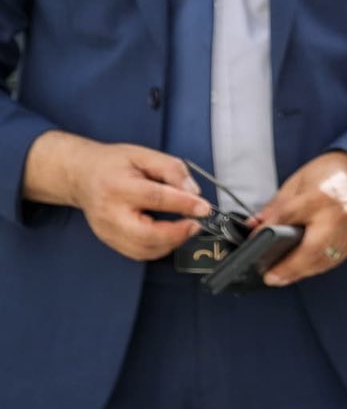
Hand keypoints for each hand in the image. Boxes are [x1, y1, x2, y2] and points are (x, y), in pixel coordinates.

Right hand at [23, 132, 211, 260]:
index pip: (155, 198)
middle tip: (195, 223)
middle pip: (147, 234)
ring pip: (144, 249)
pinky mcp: (109, 241)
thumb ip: (172, 169)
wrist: (81, 176)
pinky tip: (169, 235)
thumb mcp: (144, 155)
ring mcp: (107, 231)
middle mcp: (109, 213)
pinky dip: (160, 248)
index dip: (183, 204)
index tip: (204, 208)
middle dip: (177, 233)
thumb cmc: (112, 164)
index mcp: (117, 186)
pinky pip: (139, 253)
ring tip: (185, 227)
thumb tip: (193, 192)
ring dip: (171, 242)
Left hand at [251, 151, 346, 285]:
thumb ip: (277, 206)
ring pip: (323, 260)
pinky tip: (300, 271)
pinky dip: (315, 268)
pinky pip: (333, 260)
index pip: (289, 215)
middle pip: (310, 248)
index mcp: (320, 195)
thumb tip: (254, 226)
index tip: (253, 241)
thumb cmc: (330, 174)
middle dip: (288, 266)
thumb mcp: (298, 182)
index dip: (267, 230)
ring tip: (280, 278)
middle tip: (270, 277)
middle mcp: (338, 216)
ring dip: (300, 272)